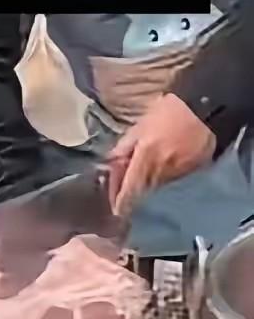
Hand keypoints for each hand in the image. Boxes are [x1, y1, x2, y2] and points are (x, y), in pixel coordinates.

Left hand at [107, 93, 215, 216]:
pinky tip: (161, 174)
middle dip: (132, 195)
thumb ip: (126, 145)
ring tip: (141, 184)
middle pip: (143, 192)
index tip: (116, 210)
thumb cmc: (168, 112)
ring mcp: (179, 173)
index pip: (130, 188)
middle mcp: (162, 171)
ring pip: (157, 188)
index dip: (121, 201)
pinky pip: (172, 182)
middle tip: (123, 196)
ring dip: (147, 188)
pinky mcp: (193, 172)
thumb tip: (111, 161)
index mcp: (146, 158)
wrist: (205, 108)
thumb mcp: (141, 124)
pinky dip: (163, 180)